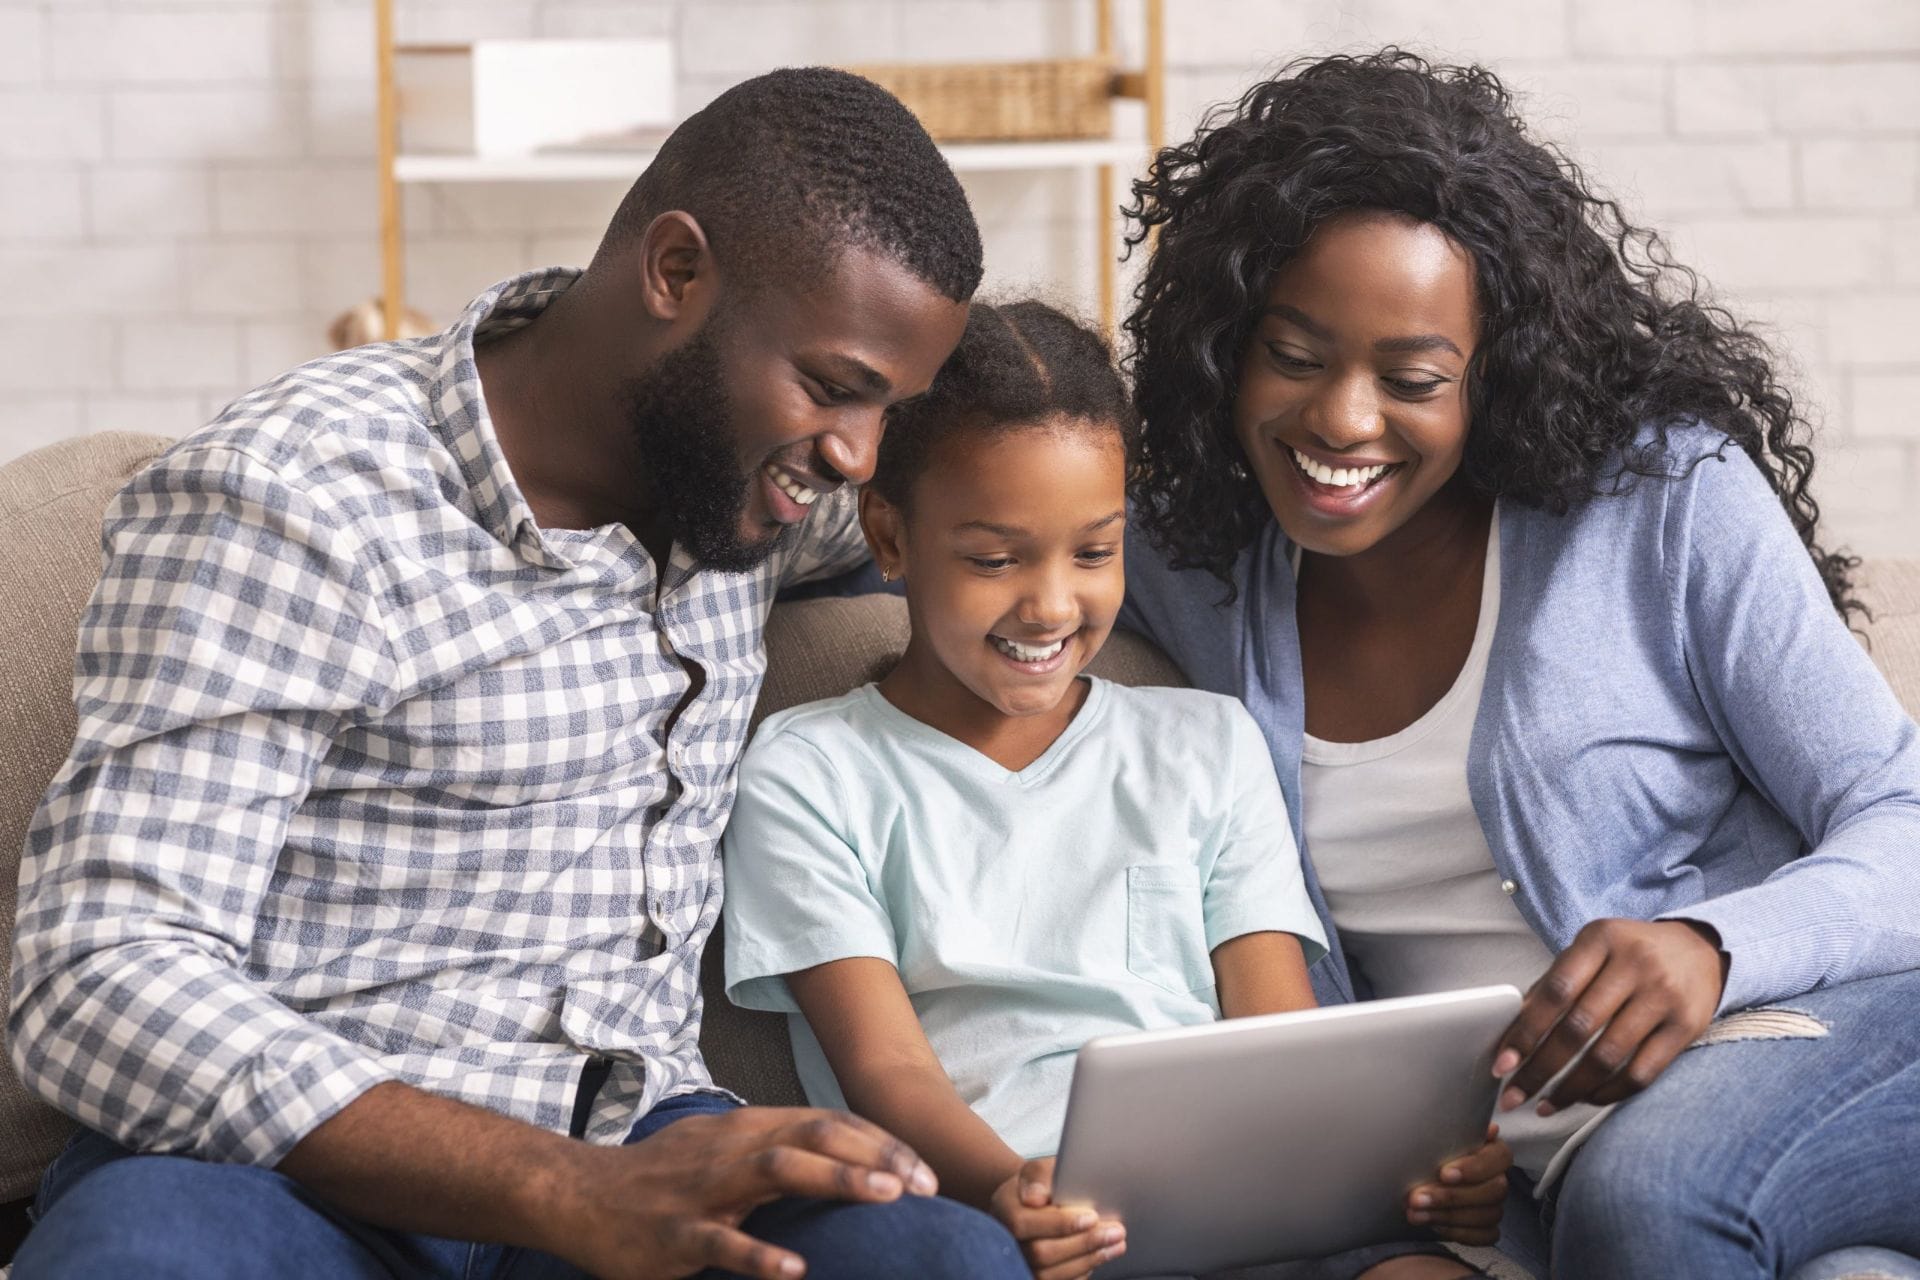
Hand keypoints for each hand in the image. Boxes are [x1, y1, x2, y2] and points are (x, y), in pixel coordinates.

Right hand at [547, 1106, 937, 1279]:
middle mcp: (733, 1147)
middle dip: (876, 1155)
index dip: (880, 1142)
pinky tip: (796, 1268)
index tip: (926, 1171)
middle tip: (925, 1184)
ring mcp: (705, 1188)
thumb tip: (843, 1159)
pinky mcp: (677, 1232)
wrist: (579, 1195)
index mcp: (749, 1128)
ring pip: (778, 1170)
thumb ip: (777, 1150)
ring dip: (836, 1180)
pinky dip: (760, 1253)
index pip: (828, 1122)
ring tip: (886, 1198)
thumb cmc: (663, 1177)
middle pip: (815, 1136)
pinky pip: (722, 1241)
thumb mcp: (725, 1151)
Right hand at [988, 1156, 1126, 1279]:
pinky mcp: (1033, 1276)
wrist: (1033, 1204)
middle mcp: (1006, 1241)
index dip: (1059, 1224)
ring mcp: (1019, 1263)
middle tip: (1115, 1232)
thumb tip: (1035, 1196)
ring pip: (1050, 1274)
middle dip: (1083, 1244)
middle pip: (1040, 1253)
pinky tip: (1099, 1257)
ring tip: (1115, 1245)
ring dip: (1088, 1260)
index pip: (1023, 1223)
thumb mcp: (1040, 1169)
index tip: (1092, 1217)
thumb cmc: (1040, 1185)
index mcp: (1003, 1209)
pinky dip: (1080, 1273)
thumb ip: (1039, 1176)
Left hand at [1404, 1124, 1508, 1245]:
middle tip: (1417, 1198)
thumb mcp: (1439, 1137)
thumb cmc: (1433, 1152)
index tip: (1443, 1173)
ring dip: (1447, 1216)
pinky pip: (1484, 1236)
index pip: (1499, 1158)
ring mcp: (1496, 1205)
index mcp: (1494, 1152)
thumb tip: (1489, 1129)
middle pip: (1492, 1191)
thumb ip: (1458, 1131)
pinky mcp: (1489, 1228)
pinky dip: (1458, 1232)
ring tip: (1415, 1213)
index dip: (1473, 1168)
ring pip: (1486, 1216)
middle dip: (1451, 1197)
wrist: (1419, 1178)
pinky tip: (1433, 1225)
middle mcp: (1500, 1179)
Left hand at [1493, 918, 1728, 1113]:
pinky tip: (1586, 1099)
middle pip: (1578, 1028)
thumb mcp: (1591, 950)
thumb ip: (1555, 983)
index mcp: (1600, 939)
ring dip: (1571, 1089)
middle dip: (1540, 1069)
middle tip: (1514, 1096)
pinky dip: (1609, 1092)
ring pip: (1608, 1056)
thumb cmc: (1629, 954)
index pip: (1555, 992)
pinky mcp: (1686, 1027)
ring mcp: (1663, 996)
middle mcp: (1634, 965)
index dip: (1525, 1032)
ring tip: (1546, 1105)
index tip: (1502, 1064)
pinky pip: (1641, 1072)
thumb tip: (1512, 1030)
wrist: (1700, 950)